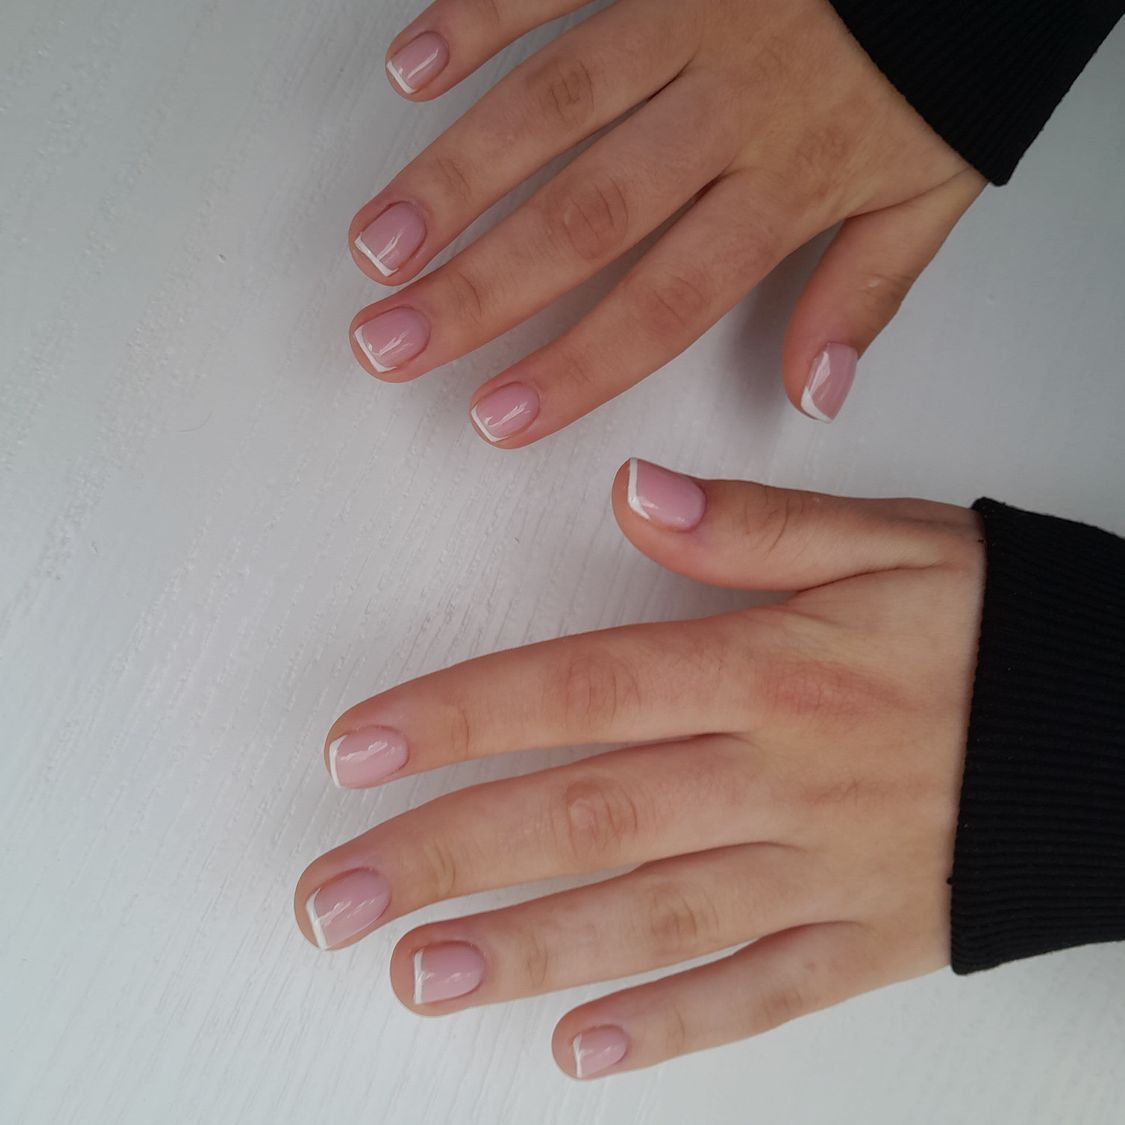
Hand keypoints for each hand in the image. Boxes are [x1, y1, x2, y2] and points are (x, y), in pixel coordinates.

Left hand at [295, 461, 984, 1076]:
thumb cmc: (1007, 627)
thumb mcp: (895, 541)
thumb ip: (756, 526)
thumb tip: (633, 494)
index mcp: (774, 672)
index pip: (580, 689)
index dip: (459, 717)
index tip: (359, 750)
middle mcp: (779, 781)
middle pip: (586, 819)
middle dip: (449, 857)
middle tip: (335, 896)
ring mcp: (822, 875)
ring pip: (649, 920)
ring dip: (524, 952)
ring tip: (416, 978)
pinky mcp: (870, 943)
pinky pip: (758, 997)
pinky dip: (669, 1030)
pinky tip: (579, 1050)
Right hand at [347, 0, 984, 438]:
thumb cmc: (942, 62)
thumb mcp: (931, 191)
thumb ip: (865, 294)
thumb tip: (811, 396)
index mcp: (790, 184)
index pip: (665, 300)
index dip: (575, 366)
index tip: (499, 416)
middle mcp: (726, 110)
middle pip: (583, 216)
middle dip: (477, 287)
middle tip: (391, 344)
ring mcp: (686, 21)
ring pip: (552, 108)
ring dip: (453, 178)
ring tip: (378, 246)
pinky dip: (478, 17)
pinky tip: (410, 73)